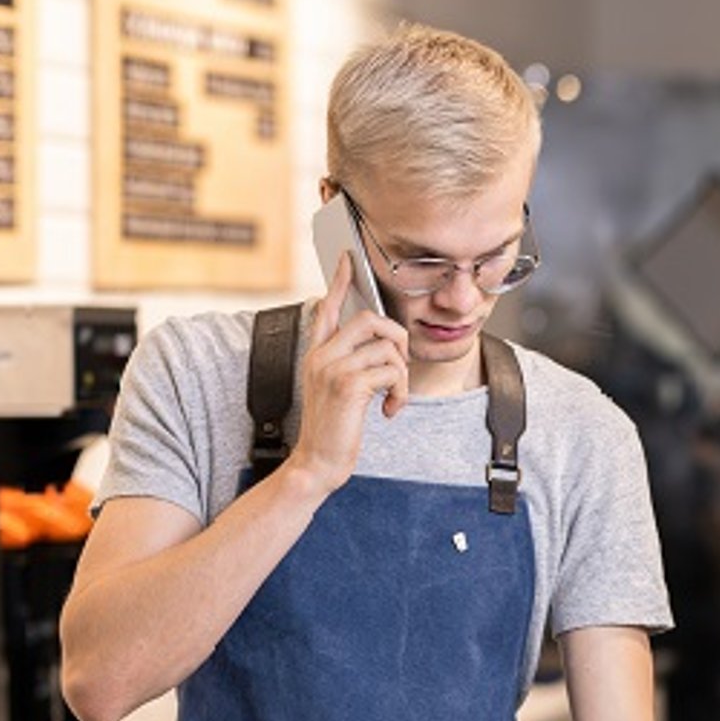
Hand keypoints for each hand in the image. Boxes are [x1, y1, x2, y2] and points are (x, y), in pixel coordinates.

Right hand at [287, 251, 409, 494]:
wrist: (317, 462)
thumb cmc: (332, 430)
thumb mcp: (336, 390)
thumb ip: (351, 365)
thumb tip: (383, 347)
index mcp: (317, 353)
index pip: (326, 306)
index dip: (340, 281)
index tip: (348, 257)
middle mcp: (321, 355)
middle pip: (370, 318)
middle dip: (398, 338)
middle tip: (400, 366)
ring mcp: (333, 368)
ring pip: (388, 348)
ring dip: (402, 376)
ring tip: (392, 398)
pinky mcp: (349, 386)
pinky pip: (392, 372)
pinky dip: (400, 394)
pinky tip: (389, 412)